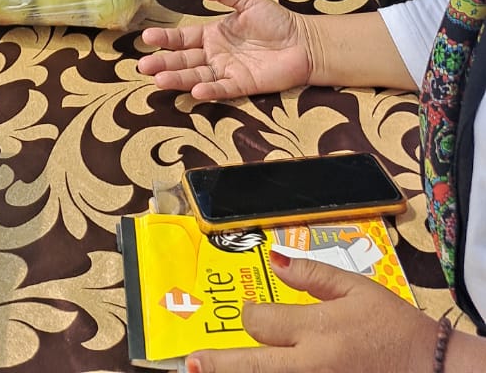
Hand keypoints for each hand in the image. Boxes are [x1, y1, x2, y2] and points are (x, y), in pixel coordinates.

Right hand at [138, 0, 311, 98]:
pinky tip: (193, 90)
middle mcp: (215, 54)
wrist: (303, 42)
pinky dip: (207, 90)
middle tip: (143, 66)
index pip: (184, 38)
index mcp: (213, 33)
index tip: (147, 38)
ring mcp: (227, 71)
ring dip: (178, 78)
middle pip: (184, 60)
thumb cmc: (276, 20)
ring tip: (159, 80)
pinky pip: (221, 88)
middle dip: (163, 62)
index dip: (166, 39)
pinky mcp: (241, 85)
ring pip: (197, 75)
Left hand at [183, 253, 437, 372]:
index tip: (249, 315)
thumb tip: (274, 260)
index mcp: (317, 329)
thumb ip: (312, 275)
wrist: (430, 370)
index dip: (249, 316)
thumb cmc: (393, 327)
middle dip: (218, 365)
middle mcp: (311, 365)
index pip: (262, 322)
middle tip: (191, 364)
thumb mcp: (356, 288)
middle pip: (252, 366)